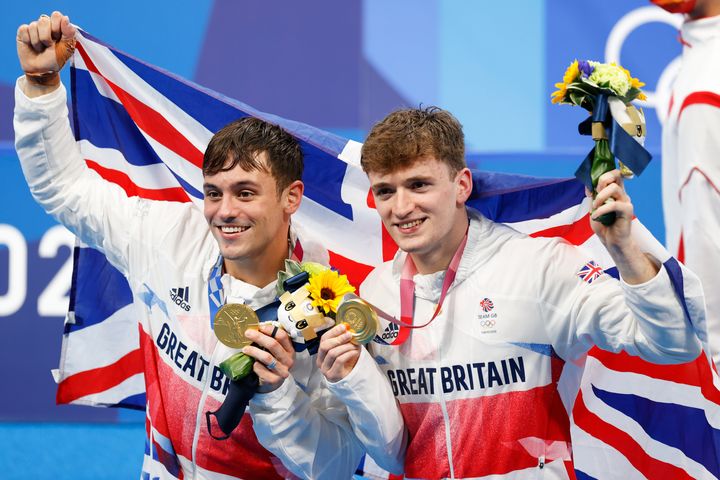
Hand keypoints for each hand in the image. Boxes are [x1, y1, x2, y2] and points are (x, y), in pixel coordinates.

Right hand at [17, 12, 76, 92]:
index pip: (56, 16)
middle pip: (44, 20)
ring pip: (34, 26)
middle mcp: (46, 26)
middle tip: (49, 45)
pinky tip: (31, 46)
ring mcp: (34, 28)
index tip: (58, 38)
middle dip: (47, 36)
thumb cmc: (55, 59)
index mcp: (58, 27)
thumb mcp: (66, 48)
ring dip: (38, 41)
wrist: (41, 70)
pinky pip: (24, 29)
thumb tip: (65, 18)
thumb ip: (69, 33)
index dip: (57, 26)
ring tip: (41, 48)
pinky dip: (29, 40)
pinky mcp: (23, 32)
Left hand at [243, 324, 294, 392]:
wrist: (274, 382)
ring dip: (254, 351)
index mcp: (290, 350)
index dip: (270, 330)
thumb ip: (271, 340)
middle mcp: (288, 360)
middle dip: (259, 337)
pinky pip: (261, 369)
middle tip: (248, 333)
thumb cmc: (274, 362)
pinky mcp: (274, 380)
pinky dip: (255, 365)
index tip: (259, 327)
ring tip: (245, 349)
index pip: (282, 336)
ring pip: (267, 357)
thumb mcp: (277, 351)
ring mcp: (282, 371)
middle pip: (273, 345)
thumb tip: (257, 328)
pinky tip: (252, 363)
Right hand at [317, 324, 360, 382]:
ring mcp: (325, 369)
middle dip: (338, 338)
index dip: (333, 332)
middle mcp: (320, 361)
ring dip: (345, 347)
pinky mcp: (332, 375)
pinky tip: (354, 352)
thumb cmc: (347, 362)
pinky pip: (339, 360)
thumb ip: (346, 339)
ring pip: (332, 353)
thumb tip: (350, 328)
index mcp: (322, 353)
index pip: (323, 339)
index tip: (343, 326)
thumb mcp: (345, 349)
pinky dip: (348, 354)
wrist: (350, 379)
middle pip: (325, 346)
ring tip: (354, 345)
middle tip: (349, 335)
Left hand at [589, 169, 658, 283]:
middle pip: (616, 175)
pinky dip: (601, 210)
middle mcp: (622, 194)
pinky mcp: (627, 211)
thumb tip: (588, 185)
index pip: (614, 174)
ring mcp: (625, 201)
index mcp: (614, 192)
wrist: (611, 241)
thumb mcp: (593, 209)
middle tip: (595, 192)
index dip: (605, 173)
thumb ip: (592, 197)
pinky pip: (614, 204)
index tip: (593, 183)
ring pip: (614, 188)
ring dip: (600, 197)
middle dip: (602, 180)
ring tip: (594, 207)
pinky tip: (595, 216)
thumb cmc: (603, 225)